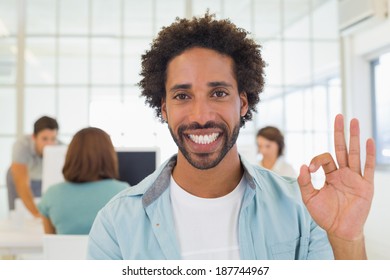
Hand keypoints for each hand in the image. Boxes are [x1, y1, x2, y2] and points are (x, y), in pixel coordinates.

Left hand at [297, 114, 374, 240]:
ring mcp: (355, 178)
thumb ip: (305, 182)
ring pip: (354, 153)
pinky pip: (368, 167)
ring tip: (354, 121)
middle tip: (339, 116)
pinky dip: (369, 154)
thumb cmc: (325, 215)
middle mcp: (343, 173)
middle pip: (341, 148)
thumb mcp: (309, 198)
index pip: (325, 158)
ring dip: (355, 137)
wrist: (339, 230)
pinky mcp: (365, 186)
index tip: (311, 169)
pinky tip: (368, 141)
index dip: (316, 160)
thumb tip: (302, 165)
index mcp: (330, 175)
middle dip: (340, 132)